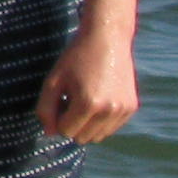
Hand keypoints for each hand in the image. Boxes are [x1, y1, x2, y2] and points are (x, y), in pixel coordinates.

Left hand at [41, 25, 139, 143]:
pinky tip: (98, 99)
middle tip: (71, 100)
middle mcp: (109, 110)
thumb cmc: (76, 58)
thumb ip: (45, 109)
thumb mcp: (53, 81)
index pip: (65, 131)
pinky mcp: (132, 107)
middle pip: (82, 138)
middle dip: (72, 124)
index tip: (60, 100)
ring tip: (84, 99)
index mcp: (89, 104)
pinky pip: (111, 128)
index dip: (58, 118)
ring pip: (98, 136)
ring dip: (87, 125)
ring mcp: (123, 110)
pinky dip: (101, 120)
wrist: (107, 39)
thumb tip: (50, 133)